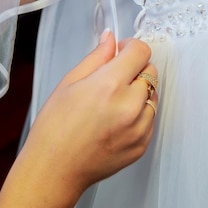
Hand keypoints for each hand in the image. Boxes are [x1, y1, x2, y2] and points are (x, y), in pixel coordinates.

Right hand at [0, 32, 157, 207]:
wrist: (54, 169)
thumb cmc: (55, 126)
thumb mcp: (70, 82)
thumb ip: (96, 57)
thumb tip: (111, 38)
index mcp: (110, 85)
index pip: (141, 52)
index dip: (130, 47)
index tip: (120, 52)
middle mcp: (130, 106)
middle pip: (151, 72)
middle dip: (135, 68)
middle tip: (113, 77)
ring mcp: (139, 128)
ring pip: (153, 95)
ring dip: (139, 92)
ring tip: (113, 102)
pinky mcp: (142, 145)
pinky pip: (149, 118)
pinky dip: (138, 113)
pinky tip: (115, 119)